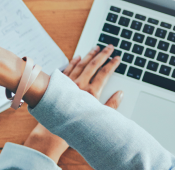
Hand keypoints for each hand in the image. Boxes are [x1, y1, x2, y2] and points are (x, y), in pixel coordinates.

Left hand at [23, 45, 123, 162]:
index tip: (117, 58)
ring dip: (89, 55)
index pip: (104, 73)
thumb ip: (112, 105)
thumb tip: (121, 94)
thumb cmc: (76, 124)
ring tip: (96, 48)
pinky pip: (67, 69)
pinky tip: (78, 57)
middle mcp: (79, 85)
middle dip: (103, 54)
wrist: (54, 127)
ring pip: (81, 64)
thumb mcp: (98, 116)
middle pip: (93, 65)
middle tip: (110, 46)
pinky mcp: (60, 84)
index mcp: (90, 92)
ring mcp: (68, 83)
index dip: (112, 64)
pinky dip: (73, 62)